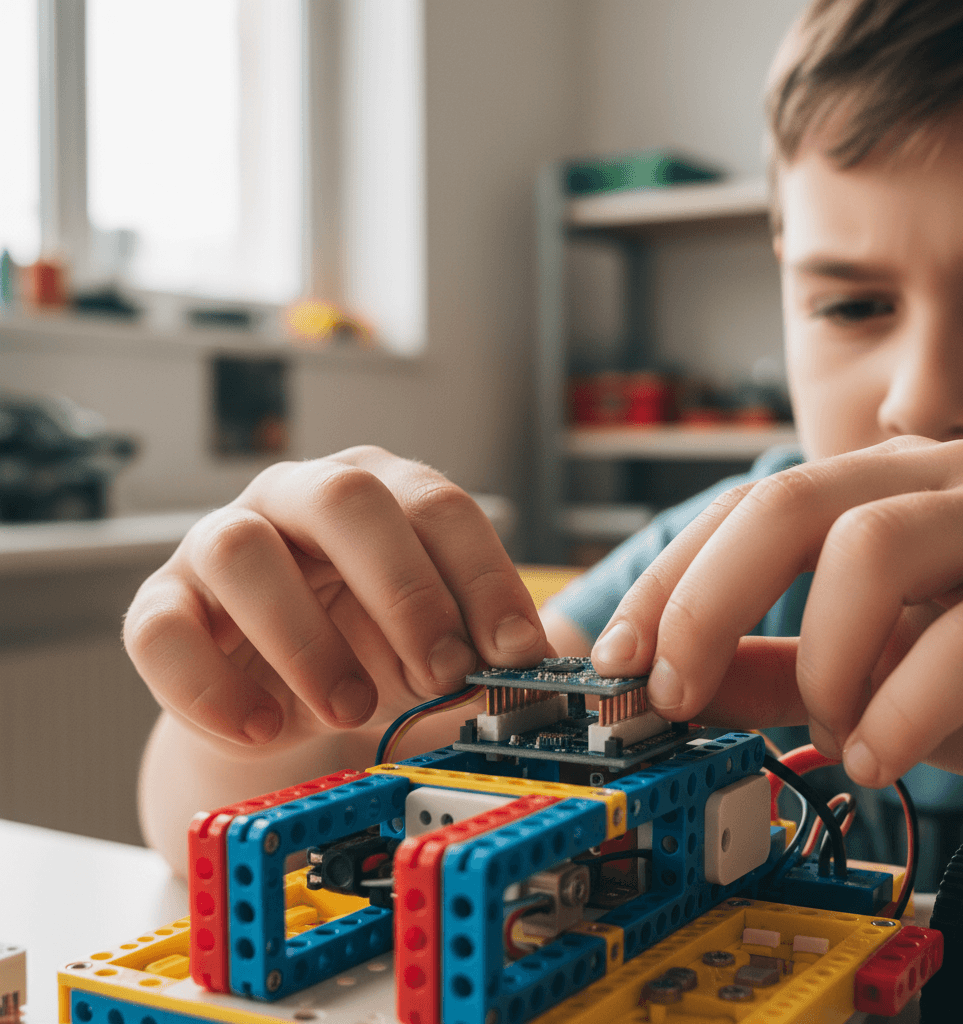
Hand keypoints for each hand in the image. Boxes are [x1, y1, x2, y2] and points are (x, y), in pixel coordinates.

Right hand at [123, 446, 548, 751]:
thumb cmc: (363, 649)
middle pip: (347, 498)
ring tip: (348, 707)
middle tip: (441, 671)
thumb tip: (525, 670)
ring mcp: (219, 542)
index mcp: (378, 492)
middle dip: (406, 589)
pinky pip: (164, 631)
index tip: (516, 653)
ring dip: (308, 640)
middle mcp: (297, 498)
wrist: (277, 690)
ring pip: (243, 551)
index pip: (439, 505)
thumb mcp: (427, 642)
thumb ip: (468, 644)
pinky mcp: (162, 604)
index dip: (484, 578)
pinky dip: (214, 689)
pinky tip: (266, 729)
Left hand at [590, 435, 962, 789]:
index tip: (620, 659)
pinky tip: (874, 757)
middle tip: (673, 692)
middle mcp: (940, 481)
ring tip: (827, 728)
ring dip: (821, 659)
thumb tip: (666, 680)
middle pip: (787, 502)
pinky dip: (901, 708)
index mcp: (878, 488)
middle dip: (706, 603)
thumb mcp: (864, 676)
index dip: (671, 582)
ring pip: (872, 548)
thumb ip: (771, 667)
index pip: (743, 508)